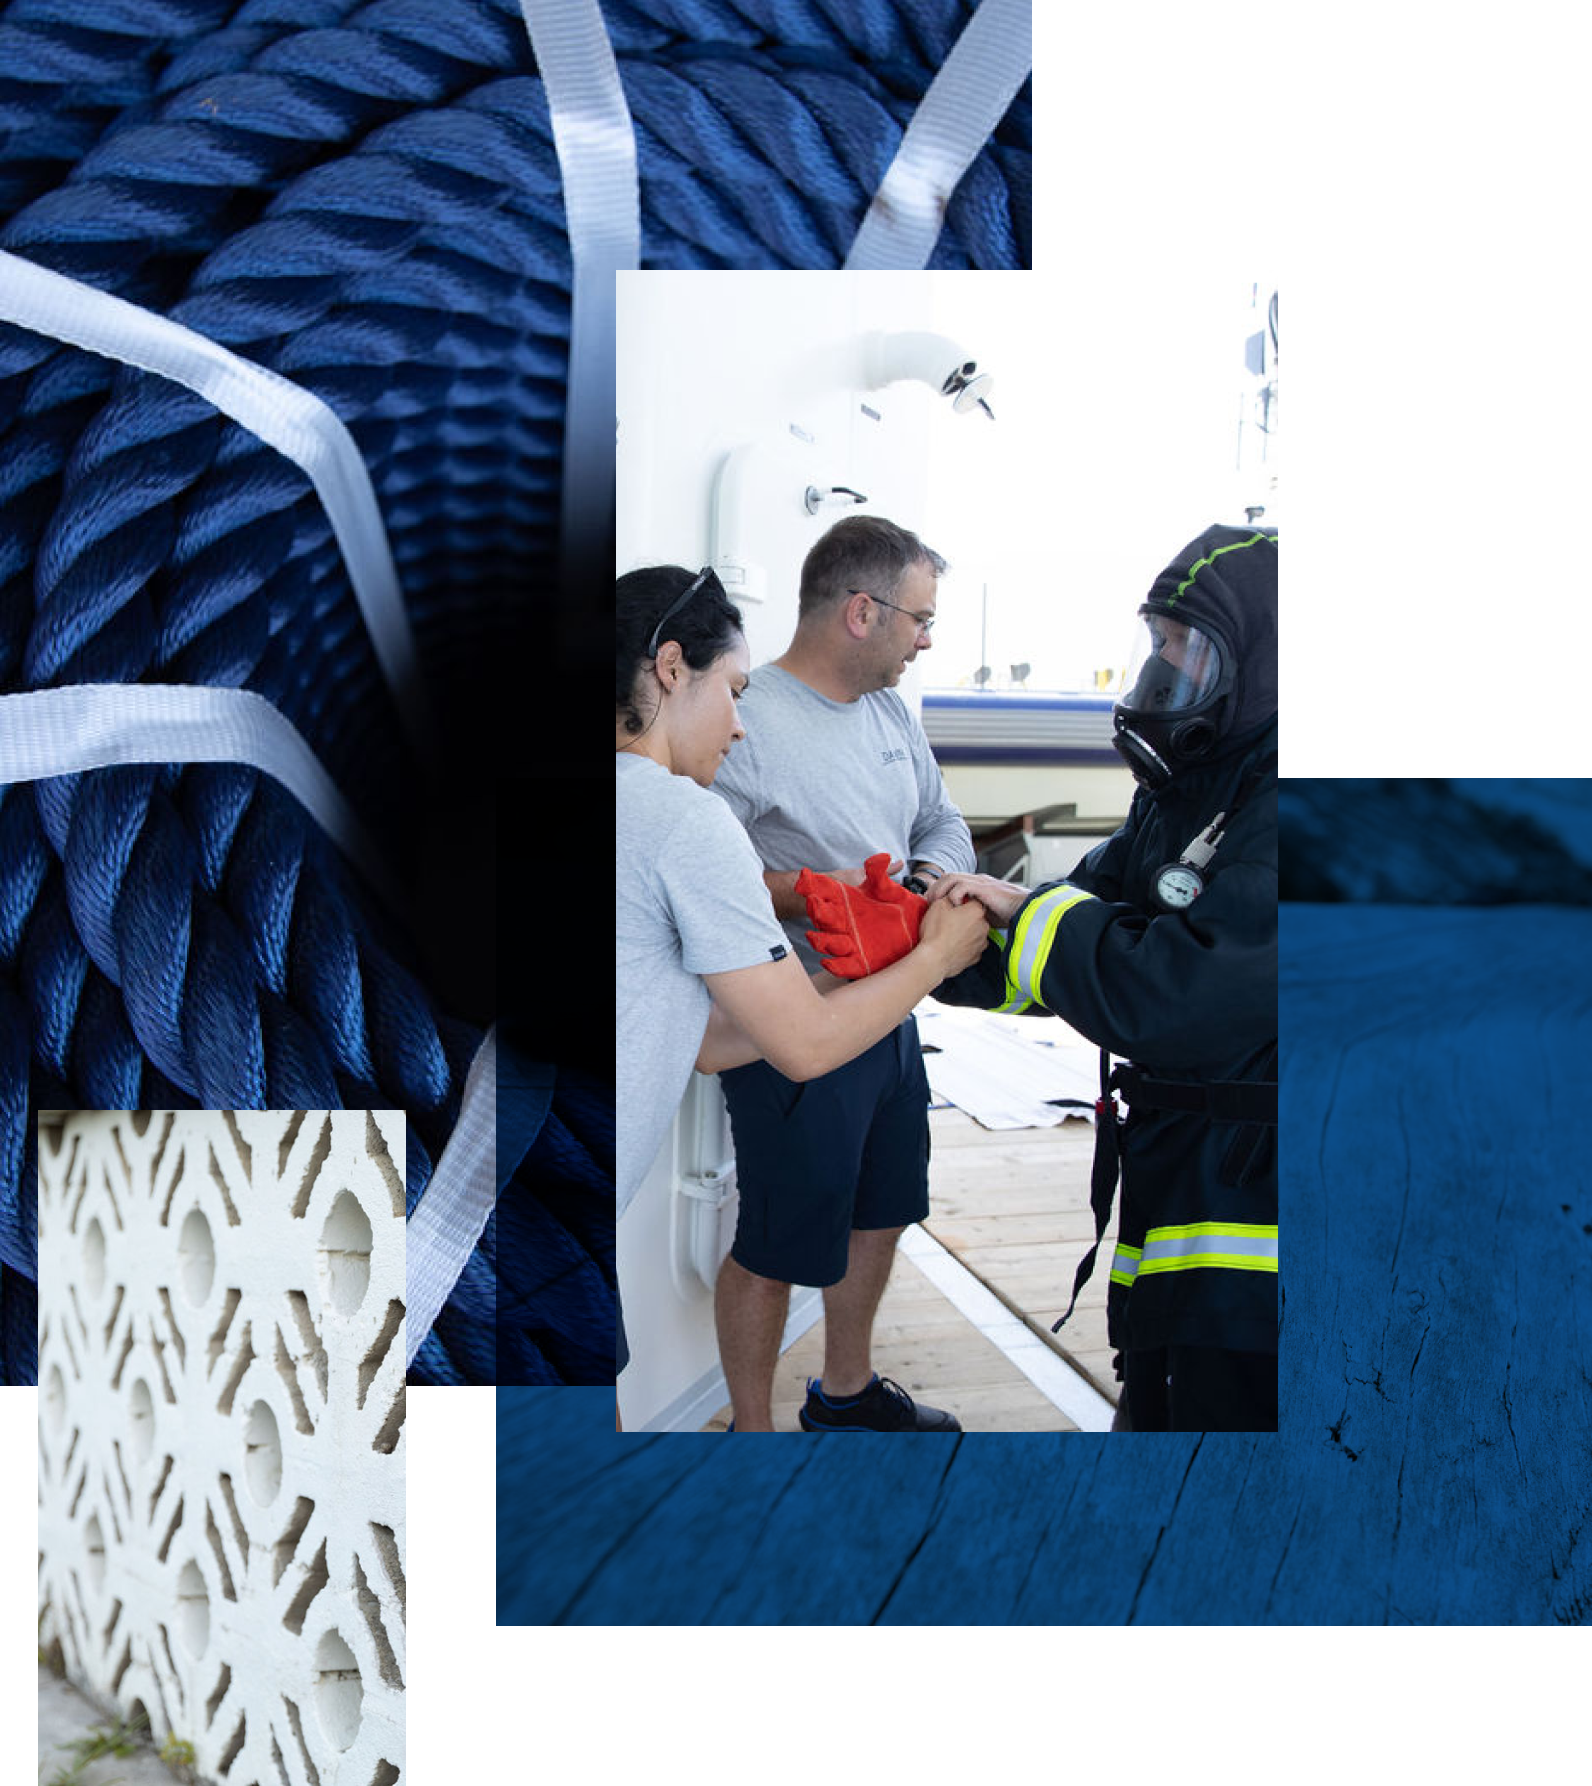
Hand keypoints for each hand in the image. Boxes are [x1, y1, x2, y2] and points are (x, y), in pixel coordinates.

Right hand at [796, 853, 925, 978]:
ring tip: (814, 937)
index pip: (821, 889)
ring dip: (820, 940)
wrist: (905, 934)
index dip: (811, 883)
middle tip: (814, 902)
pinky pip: (841, 966)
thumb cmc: (889, 907)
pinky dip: (834, 965)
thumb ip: (879, 875)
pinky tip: (829, 963)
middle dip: (817, 909)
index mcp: (842, 901)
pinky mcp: (854, 962)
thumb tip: (888, 859)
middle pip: (822, 916)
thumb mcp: (884, 889)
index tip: (804, 876)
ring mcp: (844, 942)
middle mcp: (839, 922)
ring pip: (826, 942)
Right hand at [919, 890, 989, 975]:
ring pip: (975, 933)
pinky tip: (952, 945)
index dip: (961, 903)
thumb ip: (949, 898)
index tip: (954, 907)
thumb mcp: (937, 905)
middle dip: (965, 918)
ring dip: (966, 932)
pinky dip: (964, 946)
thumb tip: (950, 898)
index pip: (973, 901)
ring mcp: (981, 943)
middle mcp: (983, 927)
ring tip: (949, 935)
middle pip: (976, 917)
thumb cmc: (936, 934)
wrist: (934, 959)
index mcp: (976, 911)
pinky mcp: (976, 956)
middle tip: (949, 921)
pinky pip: (972, 947)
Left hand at [924, 871, 1027, 926]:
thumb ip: (973, 914)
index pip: (950, 882)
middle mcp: (976, 880)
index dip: (938, 890)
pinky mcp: (984, 887)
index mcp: (975, 885)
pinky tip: (953, 904)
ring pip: (952, 877)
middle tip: (927, 902)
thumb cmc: (1009, 913)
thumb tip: (960, 926)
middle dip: (935, 888)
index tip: (929, 903)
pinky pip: (963, 885)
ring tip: (936, 902)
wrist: (1025, 910)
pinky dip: (954, 894)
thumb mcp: (986, 914)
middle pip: (948, 877)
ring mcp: (980, 882)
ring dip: (941, 889)